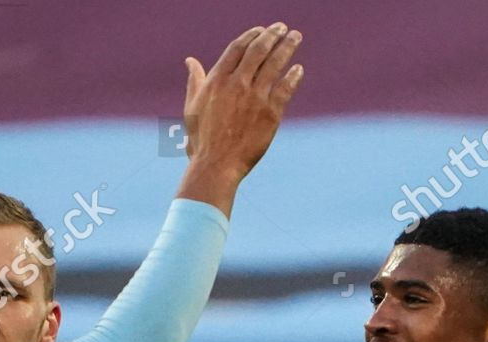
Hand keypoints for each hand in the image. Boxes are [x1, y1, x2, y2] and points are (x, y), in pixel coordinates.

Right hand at [178, 23, 303, 205]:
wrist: (215, 168)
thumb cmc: (201, 142)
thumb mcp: (192, 109)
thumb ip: (195, 82)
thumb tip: (190, 61)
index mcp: (217, 80)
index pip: (238, 47)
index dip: (252, 35)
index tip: (261, 31)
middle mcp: (237, 84)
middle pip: (259, 50)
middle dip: (272, 34)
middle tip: (282, 28)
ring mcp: (255, 98)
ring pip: (275, 64)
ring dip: (287, 46)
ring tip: (295, 37)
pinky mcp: (270, 114)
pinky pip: (285, 88)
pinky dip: (293, 76)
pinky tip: (297, 69)